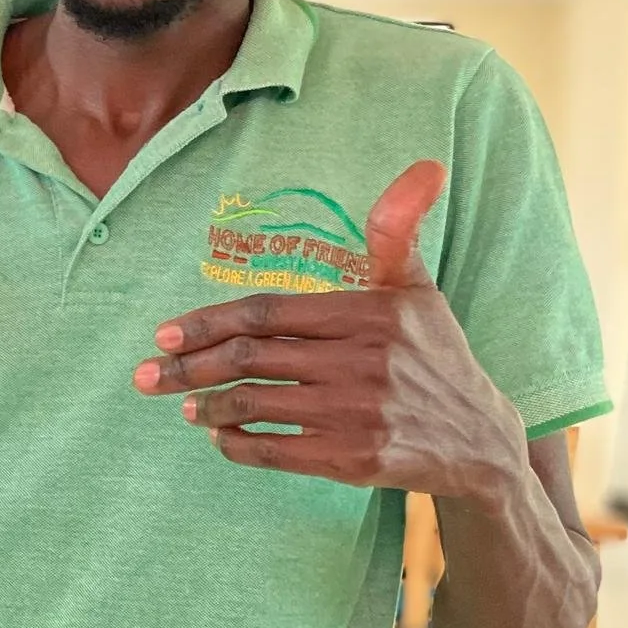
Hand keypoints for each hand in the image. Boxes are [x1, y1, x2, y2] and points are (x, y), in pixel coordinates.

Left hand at [132, 160, 524, 499]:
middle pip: (251, 360)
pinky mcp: (356, 460)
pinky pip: (277, 451)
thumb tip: (423, 167)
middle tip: (147, 374)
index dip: (211, 322)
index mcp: (368, 313)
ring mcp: (358, 413)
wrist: (479, 440)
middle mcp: (362, 361)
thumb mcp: (418, 290)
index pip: (268, 313)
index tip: (165, 332)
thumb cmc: (435, 355)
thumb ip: (396, 233)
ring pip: (257, 405)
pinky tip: (219, 438)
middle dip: (189, 366)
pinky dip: (238, 445)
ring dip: (208, 406)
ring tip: (183, 404)